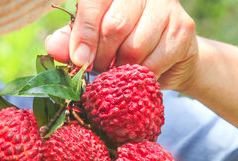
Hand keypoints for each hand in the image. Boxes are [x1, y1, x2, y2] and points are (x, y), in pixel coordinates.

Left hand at [46, 0, 197, 90]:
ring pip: (134, 47)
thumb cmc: (122, 48)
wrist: (166, 60)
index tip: (80, 61)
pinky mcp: (183, 30)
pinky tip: (139, 75)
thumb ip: (72, 42)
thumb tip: (53, 48)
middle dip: (102, 57)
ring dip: (121, 70)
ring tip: (120, 72)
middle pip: (114, 26)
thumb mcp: (92, 44)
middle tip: (100, 69)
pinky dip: (141, 77)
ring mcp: (167, 7)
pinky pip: (153, 62)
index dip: (84, 34)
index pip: (94, 2)